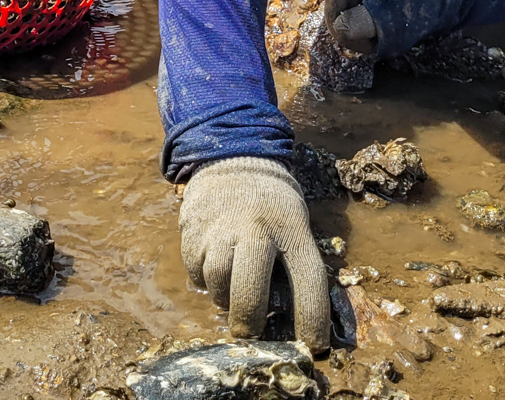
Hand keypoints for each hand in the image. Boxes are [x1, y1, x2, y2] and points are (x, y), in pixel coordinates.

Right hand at [179, 156, 328, 349]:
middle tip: (250, 333)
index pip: (308, 281)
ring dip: (225, 296)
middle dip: (250, 322)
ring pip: (217, 284)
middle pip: (249, 291)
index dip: (313, 321)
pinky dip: (205, 278)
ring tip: (232, 289)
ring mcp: (220, 228)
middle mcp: (255, 228)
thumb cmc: (272, 202)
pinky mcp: (192, 229)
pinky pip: (195, 271)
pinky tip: (215, 263)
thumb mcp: (295, 222)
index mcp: (291, 228)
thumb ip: (292, 262)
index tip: (313, 347)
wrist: (233, 156)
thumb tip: (289, 317)